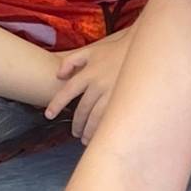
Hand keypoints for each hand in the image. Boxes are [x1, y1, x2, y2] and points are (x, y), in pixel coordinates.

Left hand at [44, 28, 132, 142]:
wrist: (141, 51)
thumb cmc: (114, 52)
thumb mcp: (90, 51)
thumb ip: (70, 61)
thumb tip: (58, 76)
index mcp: (88, 73)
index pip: (67, 92)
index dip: (56, 104)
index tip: (49, 115)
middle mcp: (98, 84)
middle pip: (82, 109)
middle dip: (77, 124)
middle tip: (75, 132)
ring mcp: (112, 93)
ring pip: (96, 117)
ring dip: (89, 130)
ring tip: (85, 139)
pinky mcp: (124, 99)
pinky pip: (111, 118)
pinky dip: (104, 128)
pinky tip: (102, 134)